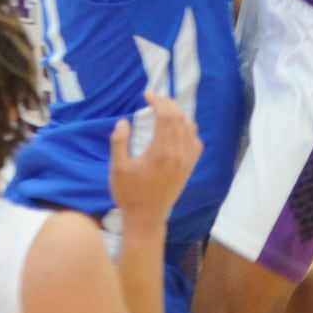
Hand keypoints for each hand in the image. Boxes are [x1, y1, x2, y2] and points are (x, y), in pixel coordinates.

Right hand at [109, 92, 201, 227]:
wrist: (147, 217)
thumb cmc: (129, 193)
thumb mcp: (117, 168)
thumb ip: (119, 142)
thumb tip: (124, 121)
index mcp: (160, 151)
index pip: (166, 115)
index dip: (158, 101)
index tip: (147, 94)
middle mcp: (177, 153)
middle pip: (179, 117)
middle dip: (168, 103)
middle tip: (155, 98)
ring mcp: (186, 160)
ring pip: (189, 127)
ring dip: (178, 114)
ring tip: (165, 109)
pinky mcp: (189, 167)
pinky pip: (196, 141)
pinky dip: (189, 129)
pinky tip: (178, 129)